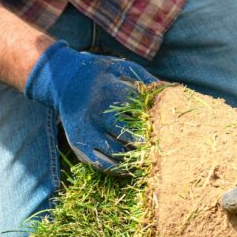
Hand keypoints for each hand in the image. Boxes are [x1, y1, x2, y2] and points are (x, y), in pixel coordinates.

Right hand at [25, 40, 156, 172]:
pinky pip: (102, 164)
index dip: (156, 122)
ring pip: (117, 154)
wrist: (63, 81)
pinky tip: (129, 166)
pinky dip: (118, 168)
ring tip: (148, 159)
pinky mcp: (79, 145)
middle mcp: (96, 114)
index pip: (140, 113)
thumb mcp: (121, 68)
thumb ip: (146, 80)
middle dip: (147, 143)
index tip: (169, 130)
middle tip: (161, 149)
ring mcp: (86, 132)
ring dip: (134, 159)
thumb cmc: (100, 74)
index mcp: (109, 92)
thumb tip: (173, 92)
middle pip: (130, 137)